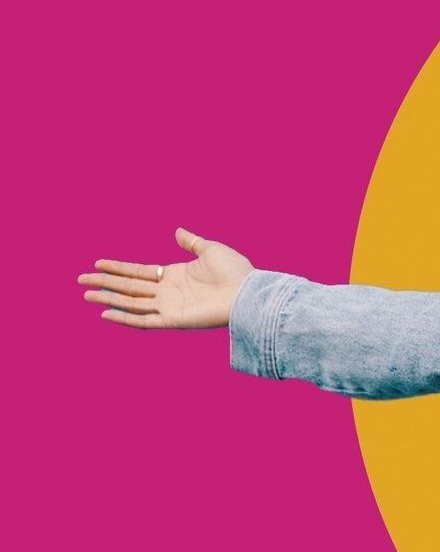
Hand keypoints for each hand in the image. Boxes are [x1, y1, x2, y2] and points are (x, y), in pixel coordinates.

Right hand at [79, 227, 254, 327]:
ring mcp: (168, 306)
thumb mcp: (210, 249)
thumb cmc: (234, 271)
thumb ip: (191, 242)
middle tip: (80, 280)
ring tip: (86, 295)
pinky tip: (105, 313)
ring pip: (130, 303)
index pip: (139, 271)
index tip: (97, 263)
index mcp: (175, 275)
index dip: (118, 268)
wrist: (248, 292)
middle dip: (104, 283)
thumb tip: (177, 231)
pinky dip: (124, 318)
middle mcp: (168, 291)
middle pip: (129, 287)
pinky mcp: (172, 320)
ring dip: (107, 299)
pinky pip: (143, 321)